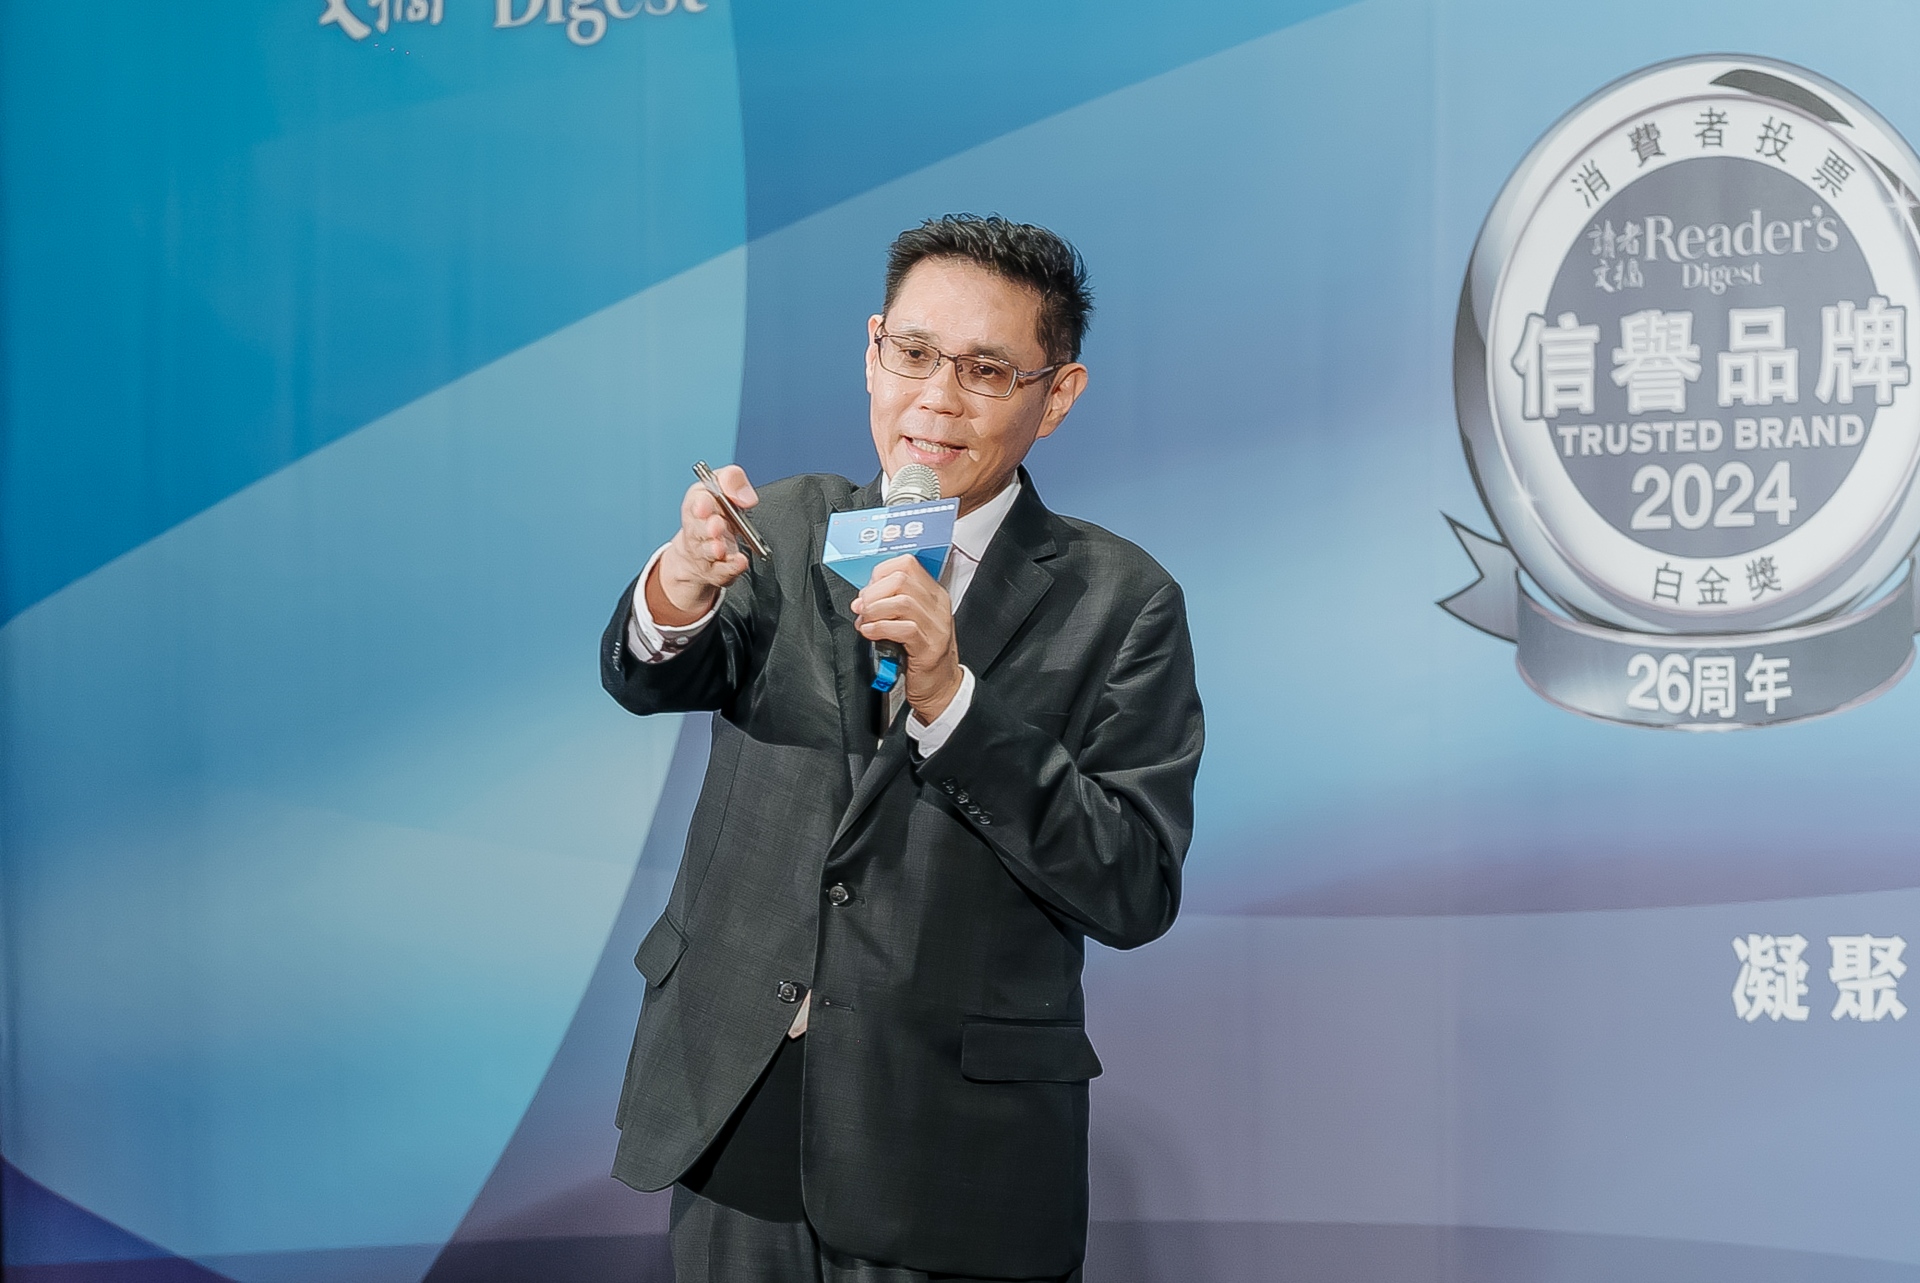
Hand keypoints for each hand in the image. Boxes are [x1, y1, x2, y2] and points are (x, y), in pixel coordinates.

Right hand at [648, 465, 757, 625]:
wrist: (699, 549)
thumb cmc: (713, 513)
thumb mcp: (720, 486)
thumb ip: (732, 480)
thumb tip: (747, 497)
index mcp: (698, 505)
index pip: (695, 503)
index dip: (700, 504)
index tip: (705, 504)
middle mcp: (698, 531)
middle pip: (697, 530)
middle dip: (707, 527)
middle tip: (716, 526)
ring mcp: (705, 553)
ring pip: (706, 552)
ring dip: (713, 549)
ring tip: (720, 547)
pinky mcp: (716, 571)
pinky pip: (722, 571)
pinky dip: (730, 567)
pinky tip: (740, 562)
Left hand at [852, 555, 963, 722]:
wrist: (941, 687)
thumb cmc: (921, 654)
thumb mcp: (910, 621)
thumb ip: (892, 604)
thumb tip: (864, 596)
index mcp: (934, 595)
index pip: (907, 564)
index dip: (880, 573)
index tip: (868, 591)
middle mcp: (938, 607)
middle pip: (902, 579)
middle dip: (874, 592)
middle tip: (862, 608)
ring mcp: (937, 627)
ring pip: (902, 602)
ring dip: (875, 610)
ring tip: (865, 621)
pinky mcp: (930, 648)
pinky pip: (904, 629)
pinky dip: (880, 628)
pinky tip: (870, 633)